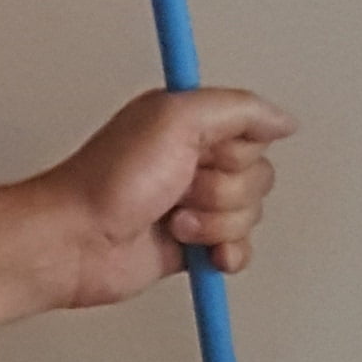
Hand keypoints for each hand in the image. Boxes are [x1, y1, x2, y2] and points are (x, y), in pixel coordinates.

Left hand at [36, 88, 292, 307]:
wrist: (78, 242)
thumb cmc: (108, 182)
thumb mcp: (176, 119)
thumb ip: (238, 109)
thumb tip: (283, 119)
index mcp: (191, 122)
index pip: (253, 133)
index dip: (235, 150)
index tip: (205, 153)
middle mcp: (194, 160)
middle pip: (257, 177)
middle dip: (222, 191)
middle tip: (181, 189)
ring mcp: (194, 203)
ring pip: (249, 216)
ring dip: (214, 224)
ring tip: (174, 219)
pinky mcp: (193, 243)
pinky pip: (238, 249)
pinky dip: (225, 253)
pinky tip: (199, 250)